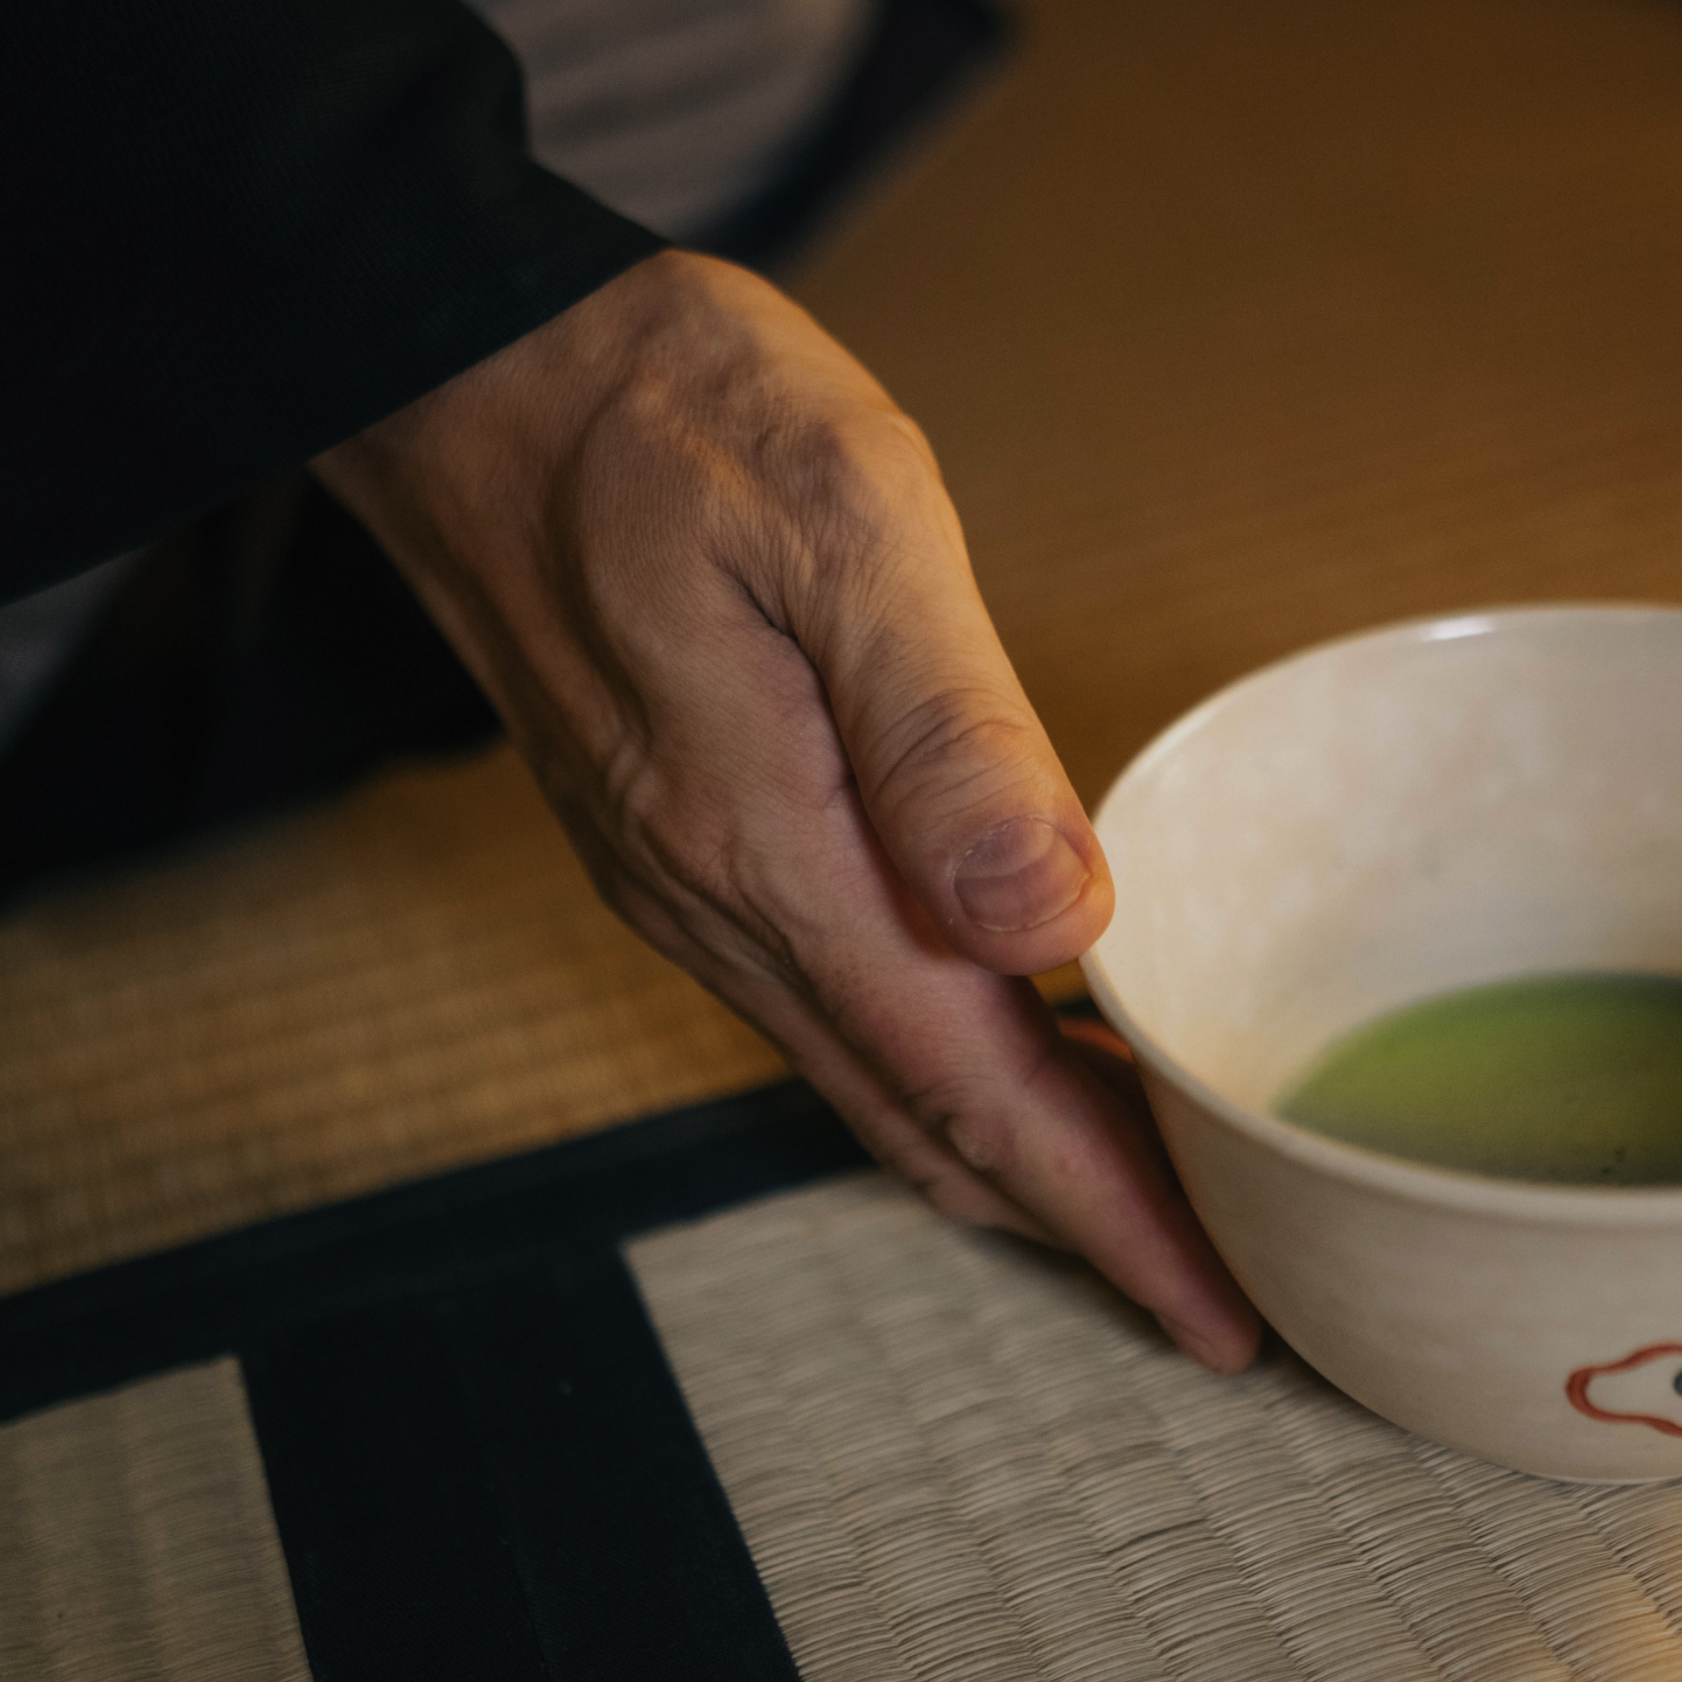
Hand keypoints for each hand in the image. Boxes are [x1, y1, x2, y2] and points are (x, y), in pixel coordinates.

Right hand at [315, 251, 1261, 1370]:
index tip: (1217, 1311)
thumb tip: (1056, 920)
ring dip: (1006, 1150)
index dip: (1106, 1210)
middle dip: (1077, 1216)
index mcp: (776, 849)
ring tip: (1145, 1180)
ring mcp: (685, 886)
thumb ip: (946, 731)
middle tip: (1223, 1270)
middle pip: (929, 1124)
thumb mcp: (840, 518)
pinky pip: (825, 1012)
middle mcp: (721, 904)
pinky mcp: (673, 843)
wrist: (458, 370)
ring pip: (873, 1080)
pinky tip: (1004, 1034)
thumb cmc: (664, 413)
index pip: (974, 1087)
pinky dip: (933, 1067)